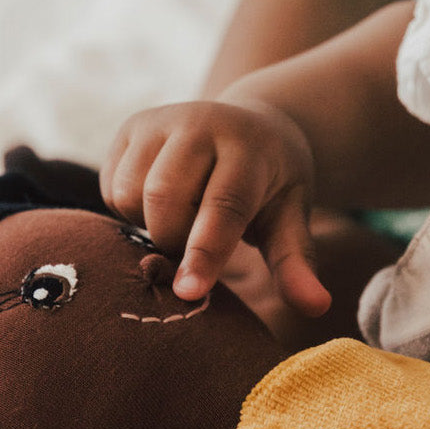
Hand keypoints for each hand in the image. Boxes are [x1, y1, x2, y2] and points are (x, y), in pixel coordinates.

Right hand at [102, 99, 329, 316]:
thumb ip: (296, 262)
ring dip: (148, 225)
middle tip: (195, 248)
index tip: (188, 292)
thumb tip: (317, 308)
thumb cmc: (270, 185)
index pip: (224, 205)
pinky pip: (111, 188)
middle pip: (164, 198)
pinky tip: (160, 204)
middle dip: (173, 239)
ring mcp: (160, 121)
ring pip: (130, 193)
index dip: (205, 252)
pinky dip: (129, 211)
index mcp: (248, 147)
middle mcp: (200, 123)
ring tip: (183, 220)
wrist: (250, 126)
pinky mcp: (131, 127)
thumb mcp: (291, 217)